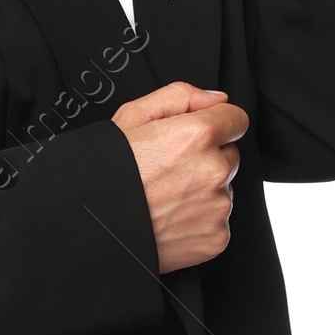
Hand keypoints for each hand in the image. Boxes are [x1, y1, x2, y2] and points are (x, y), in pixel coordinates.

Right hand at [110, 82, 247, 271]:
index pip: (236, 119)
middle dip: (208, 159)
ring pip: (224, 190)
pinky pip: (218, 222)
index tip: (196, 137)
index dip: (216, 124)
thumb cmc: (109, 173)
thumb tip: (216, 99)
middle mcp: (214, 171)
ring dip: (204, 191)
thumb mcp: (132, 117)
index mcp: (198, 135)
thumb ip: (181, 96)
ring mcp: (218, 207)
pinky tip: (171, 219)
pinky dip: (200, 221)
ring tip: (167, 198)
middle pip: (230, 156)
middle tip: (170, 171)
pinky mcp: (216, 238)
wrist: (97, 228)